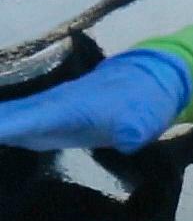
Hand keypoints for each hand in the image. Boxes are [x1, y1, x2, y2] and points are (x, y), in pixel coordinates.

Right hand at [0, 50, 190, 152]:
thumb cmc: (145, 101)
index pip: (10, 121)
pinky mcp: (36, 126)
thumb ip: (136, 127)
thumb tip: (132, 136)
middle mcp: (36, 112)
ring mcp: (34, 118)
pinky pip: (1, 129)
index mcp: (55, 110)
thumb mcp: (145, 117)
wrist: (151, 83)